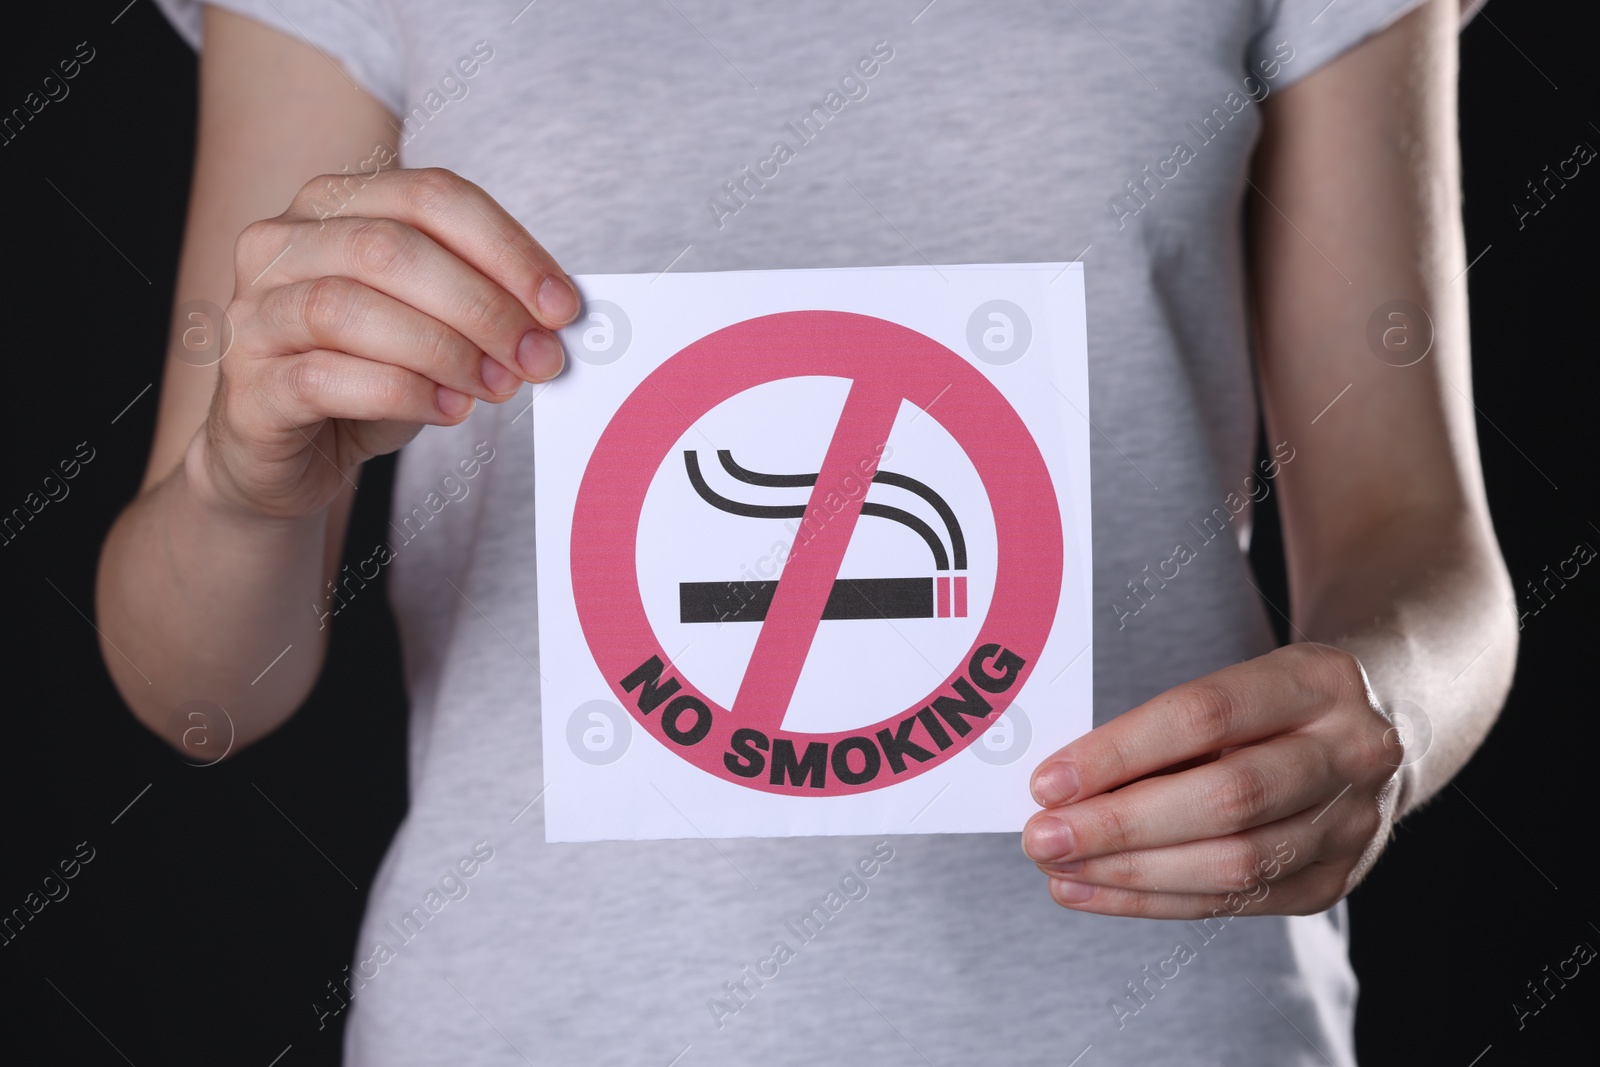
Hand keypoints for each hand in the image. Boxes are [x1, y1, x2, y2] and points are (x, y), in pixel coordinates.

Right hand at [190, 167, 577, 519]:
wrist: (283, 456)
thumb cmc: (366, 377)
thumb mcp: (433, 328)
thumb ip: (484, 306)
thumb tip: (557, 318)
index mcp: (335, 205)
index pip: (431, 196)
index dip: (507, 249)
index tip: (562, 306)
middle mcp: (282, 244)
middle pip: (391, 247)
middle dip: (483, 305)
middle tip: (538, 356)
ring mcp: (254, 313)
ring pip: (348, 306)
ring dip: (444, 349)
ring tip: (498, 386)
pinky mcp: (248, 386)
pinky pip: (324, 376)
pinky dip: (400, 392)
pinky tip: (448, 408)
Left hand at [1021, 643, 1404, 916]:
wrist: (1386, 728)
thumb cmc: (1273, 704)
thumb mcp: (1238, 684)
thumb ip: (1164, 728)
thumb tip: (1061, 781)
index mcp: (1317, 679)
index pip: (1205, 716)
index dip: (1120, 753)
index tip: (1048, 781)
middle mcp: (1350, 752)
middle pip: (1226, 799)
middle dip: (1120, 824)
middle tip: (1042, 837)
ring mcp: (1352, 823)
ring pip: (1234, 863)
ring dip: (1130, 873)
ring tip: (1056, 869)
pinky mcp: (1334, 880)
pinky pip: (1234, 901)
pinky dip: (1154, 901)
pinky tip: (1093, 890)